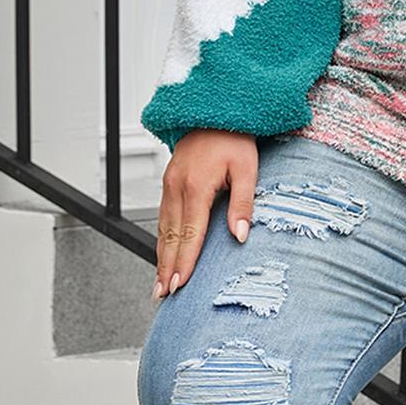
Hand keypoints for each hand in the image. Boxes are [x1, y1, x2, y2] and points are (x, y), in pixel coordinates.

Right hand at [152, 129, 258, 300]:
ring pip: (163, 228)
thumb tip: (239, 236)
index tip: (179, 285)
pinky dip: (162, 239)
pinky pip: (162, 217)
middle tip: (162, 294)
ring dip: (161, 257)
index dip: (184, 262)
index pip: (190, 234)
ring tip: (159, 283)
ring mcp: (170, 184)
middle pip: (171, 236)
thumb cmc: (234, 138)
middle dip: (166, 268)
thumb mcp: (247, 169)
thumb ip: (243, 203)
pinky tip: (163, 253)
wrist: (215, 110)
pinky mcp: (169, 182)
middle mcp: (177, 187)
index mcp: (196, 186)